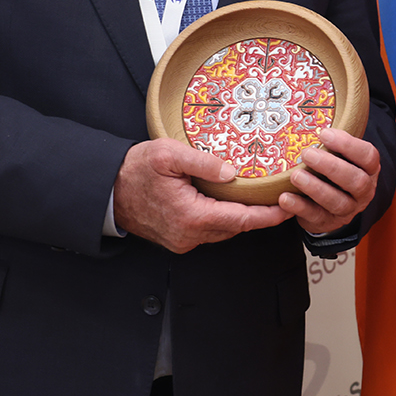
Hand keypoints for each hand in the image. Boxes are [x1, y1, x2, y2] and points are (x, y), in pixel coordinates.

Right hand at [113, 138, 291, 253]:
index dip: (267, 216)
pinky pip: (209, 231)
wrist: (107, 190)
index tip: (288, 209)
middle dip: (258, 215)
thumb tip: (232, 172)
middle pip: (235, 227)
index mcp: (191, 216)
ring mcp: (183, 241)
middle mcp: (189, 235)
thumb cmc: (135, 170)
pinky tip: (229, 201)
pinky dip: (223, 218)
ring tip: (259, 197)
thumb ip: (203, 162)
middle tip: (279, 197)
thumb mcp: (168, 155)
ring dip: (240, 216)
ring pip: (223, 230)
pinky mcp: (178, 239)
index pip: (240, 220)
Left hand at [281, 128, 379, 235]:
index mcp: (369, 170)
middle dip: (331, 167)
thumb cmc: (332, 173)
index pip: (368, 156)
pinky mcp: (328, 222)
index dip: (349, 145)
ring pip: (337, 202)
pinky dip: (299, 207)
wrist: (328, 207)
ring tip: (295, 176)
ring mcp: (347, 209)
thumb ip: (331, 142)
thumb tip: (306, 110)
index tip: (325, 134)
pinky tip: (284, 198)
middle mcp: (363, 191)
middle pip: (356, 181)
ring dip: (316, 188)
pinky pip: (315, 216)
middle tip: (308, 154)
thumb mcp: (339, 156)